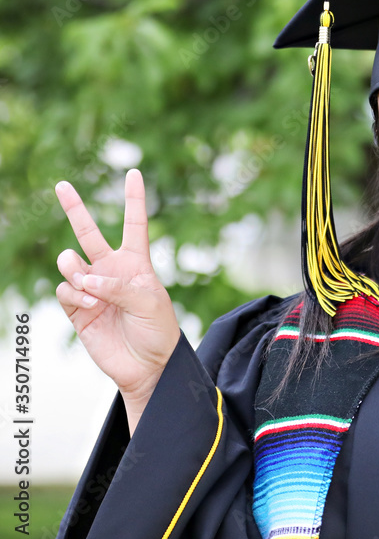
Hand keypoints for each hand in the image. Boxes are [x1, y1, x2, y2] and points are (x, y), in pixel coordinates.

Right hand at [54, 169, 179, 406]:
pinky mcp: (77, 309)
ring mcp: (92, 289)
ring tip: (89, 286)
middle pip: (89, 233)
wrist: (147, 366)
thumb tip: (86, 279)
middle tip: (61, 184)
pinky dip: (73, 294)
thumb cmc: (158, 331)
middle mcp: (111, 271)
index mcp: (137, 263)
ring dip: (75, 269)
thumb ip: (119, 286)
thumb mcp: (150, 302)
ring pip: (70, 262)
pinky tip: (87, 304)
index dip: (134, 199)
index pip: (135, 224)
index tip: (134, 172)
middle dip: (74, 208)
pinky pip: (65, 290)